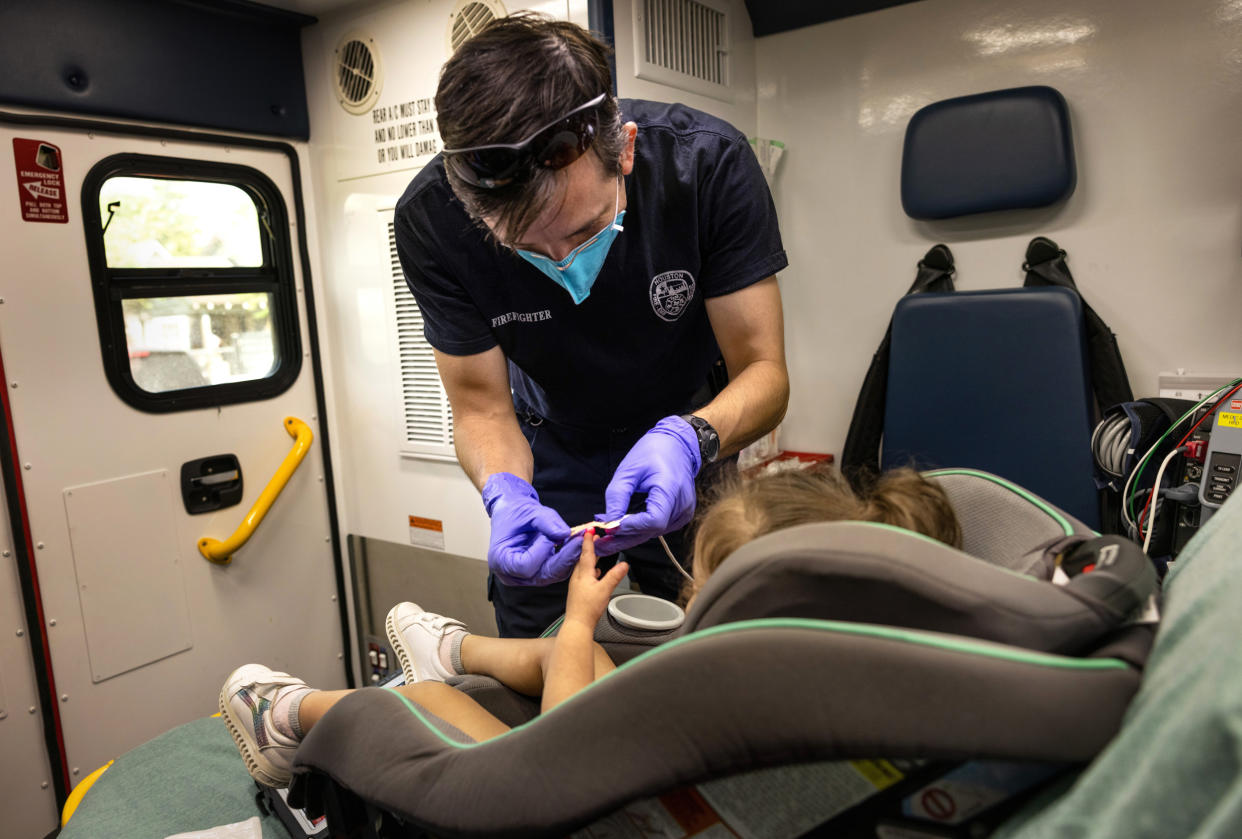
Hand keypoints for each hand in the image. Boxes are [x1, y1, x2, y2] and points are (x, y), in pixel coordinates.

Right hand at [482, 473, 578, 585]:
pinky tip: (576, 546)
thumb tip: (564, 533)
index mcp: (501, 559)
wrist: (512, 510)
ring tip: (580, 542)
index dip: (541, 551)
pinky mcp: (537, 573)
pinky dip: (566, 559)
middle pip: (541, 574)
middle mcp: (512, 574)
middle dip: (563, 559)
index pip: (525, 566)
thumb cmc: (514, 510)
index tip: (551, 537)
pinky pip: (555, 570)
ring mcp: (525, 576)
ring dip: (568, 559)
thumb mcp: (530, 511)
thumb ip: (547, 522)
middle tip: (580, 543)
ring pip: (552, 574)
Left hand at [566, 530, 628, 628]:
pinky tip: (595, 574)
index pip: (586, 553)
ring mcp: (576, 585)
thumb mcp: (604, 590)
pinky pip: (584, 575)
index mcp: (583, 574)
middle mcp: (577, 577)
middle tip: (595, 539)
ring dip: (590, 559)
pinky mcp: (578, 592)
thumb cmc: (588, 608)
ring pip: (583, 567)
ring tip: (596, 554)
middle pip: (583, 558)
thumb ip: (614, 576)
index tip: (590, 530)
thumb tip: (624, 564)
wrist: (577, 625)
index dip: (589, 541)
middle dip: (590, 548)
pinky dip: (590, 570)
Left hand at [597, 416, 700, 556]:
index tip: (609, 528)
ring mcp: (684, 511)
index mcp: (670, 489)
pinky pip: (659, 528)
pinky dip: (641, 530)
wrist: (677, 445)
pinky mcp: (682, 515)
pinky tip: (625, 529)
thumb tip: (609, 523)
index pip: (653, 520)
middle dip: (624, 538)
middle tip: (600, 544)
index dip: (631, 527)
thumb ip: (617, 497)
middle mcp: (682, 504)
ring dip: (630, 536)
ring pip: (653, 533)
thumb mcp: (628, 470)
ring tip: (607, 538)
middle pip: (651, 531)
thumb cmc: (653, 452)